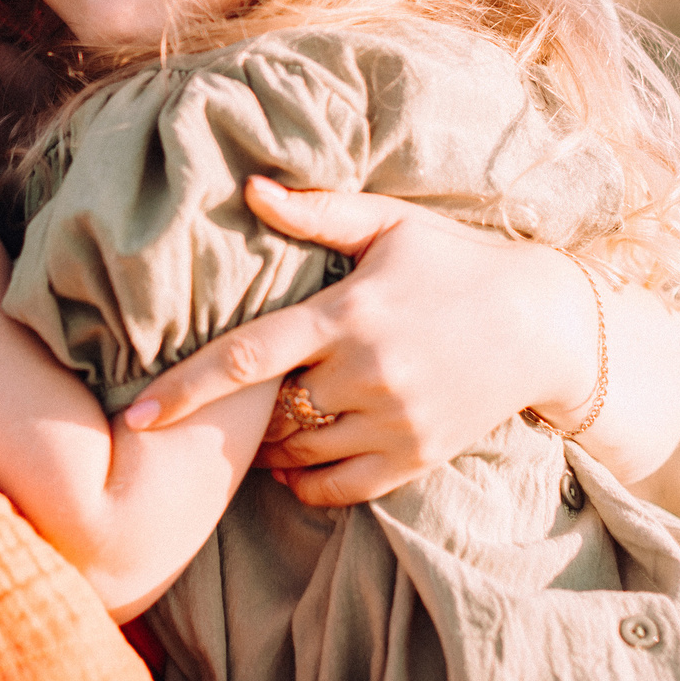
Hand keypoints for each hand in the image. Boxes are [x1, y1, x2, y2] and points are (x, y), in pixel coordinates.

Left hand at [115, 181, 561, 503]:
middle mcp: (368, 375)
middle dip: (232, 416)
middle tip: (208, 408)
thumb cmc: (455, 261)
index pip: (248, 359)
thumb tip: (248, 189)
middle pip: (268, 415)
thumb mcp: (389, 224)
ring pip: (297, 456)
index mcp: (349, 315)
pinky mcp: (417, 457)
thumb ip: (316, 211)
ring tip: (255, 428)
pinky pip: (338, 490)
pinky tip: (292, 464)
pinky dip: (303, 484)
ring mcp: (395, 423)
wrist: (543, 323)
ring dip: (265, 449)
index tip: (136, 416)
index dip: (185, 390)